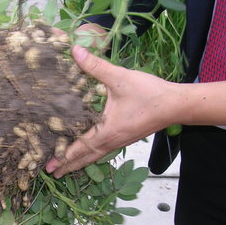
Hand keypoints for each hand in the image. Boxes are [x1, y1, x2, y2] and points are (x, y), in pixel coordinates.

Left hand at [46, 45, 173, 177]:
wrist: (176, 105)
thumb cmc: (149, 93)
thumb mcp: (120, 78)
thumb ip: (96, 66)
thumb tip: (75, 51)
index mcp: (107, 131)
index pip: (80, 147)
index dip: (63, 156)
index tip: (49, 167)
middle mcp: (112, 141)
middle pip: (85, 158)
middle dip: (68, 165)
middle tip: (51, 173)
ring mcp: (120, 142)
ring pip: (95, 156)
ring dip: (79, 163)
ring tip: (66, 169)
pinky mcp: (126, 139)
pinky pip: (104, 151)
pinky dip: (92, 156)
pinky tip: (89, 154)